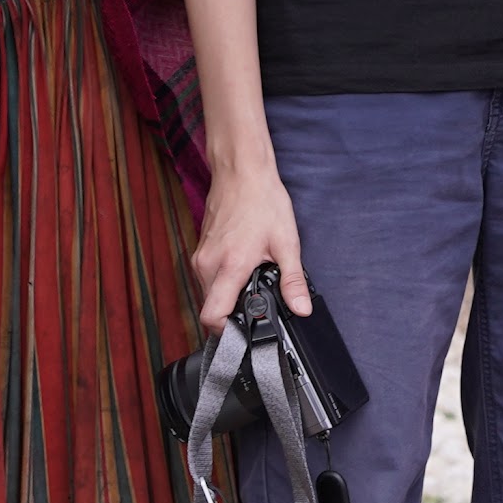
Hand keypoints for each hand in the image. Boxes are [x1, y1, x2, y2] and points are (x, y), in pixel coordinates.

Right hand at [189, 160, 312, 331]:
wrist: (241, 171)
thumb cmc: (262, 200)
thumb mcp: (286, 242)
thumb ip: (293, 280)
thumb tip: (301, 308)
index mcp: (229, 266)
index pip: (212, 317)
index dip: (228, 332)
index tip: (245, 330)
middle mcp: (207, 264)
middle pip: (210, 308)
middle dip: (231, 314)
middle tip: (256, 306)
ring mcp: (201, 256)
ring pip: (208, 293)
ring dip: (227, 295)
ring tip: (251, 281)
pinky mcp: (200, 249)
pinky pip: (207, 277)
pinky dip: (222, 280)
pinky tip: (241, 266)